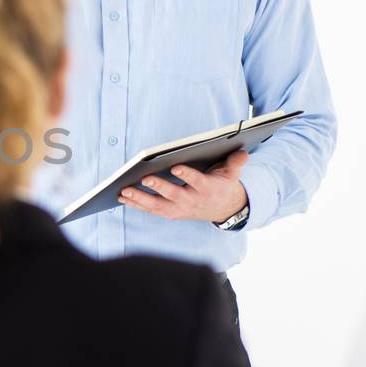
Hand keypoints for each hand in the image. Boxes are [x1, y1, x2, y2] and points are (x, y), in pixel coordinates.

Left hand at [121, 150, 249, 222]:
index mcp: (208, 188)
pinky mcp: (170, 213)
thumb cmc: (223, 183)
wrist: (224, 209)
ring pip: (158, 206)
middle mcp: (192, 200)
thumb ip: (236, 162)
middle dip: (159, 187)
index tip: (176, 167)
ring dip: (140, 199)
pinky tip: (122, 196)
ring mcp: (180, 209)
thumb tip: (243, 153)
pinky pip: (151, 210)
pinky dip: (136, 204)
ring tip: (124, 191)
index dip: (187, 175)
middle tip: (144, 178)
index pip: (197, 181)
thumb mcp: (232, 173)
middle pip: (174, 195)